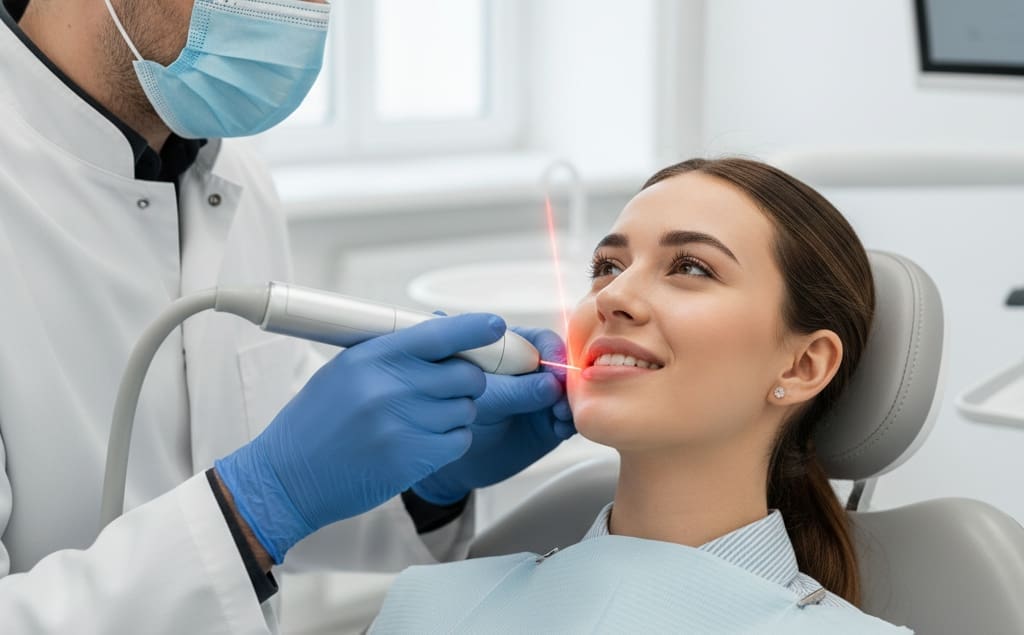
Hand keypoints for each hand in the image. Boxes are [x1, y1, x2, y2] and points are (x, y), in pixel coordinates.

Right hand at [214, 313, 505, 563]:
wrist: (287, 477)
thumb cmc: (317, 421)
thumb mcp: (345, 371)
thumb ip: (393, 354)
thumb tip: (445, 336)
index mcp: (371, 358)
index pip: (439, 334)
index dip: (475, 328)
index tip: (496, 327)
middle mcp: (389, 388)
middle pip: (465, 374)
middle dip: (466, 380)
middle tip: (447, 389)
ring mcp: (402, 425)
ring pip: (466, 409)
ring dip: (456, 413)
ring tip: (422, 419)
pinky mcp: (411, 459)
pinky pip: (460, 440)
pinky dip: (451, 440)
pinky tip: (425, 441)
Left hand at [411, 326, 574, 504]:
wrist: (454, 458)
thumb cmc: (455, 414)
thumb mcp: (483, 398)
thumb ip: (515, 390)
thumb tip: (553, 384)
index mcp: (509, 348)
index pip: (539, 340)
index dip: (552, 351)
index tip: (556, 368)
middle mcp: (531, 369)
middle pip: (562, 364)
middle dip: (567, 379)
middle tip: (562, 398)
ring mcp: (543, 395)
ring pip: (570, 392)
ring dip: (571, 402)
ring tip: (561, 417)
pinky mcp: (551, 422)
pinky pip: (570, 418)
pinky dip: (570, 422)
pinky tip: (560, 430)